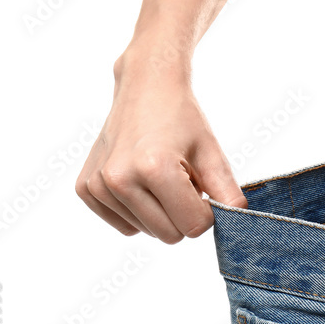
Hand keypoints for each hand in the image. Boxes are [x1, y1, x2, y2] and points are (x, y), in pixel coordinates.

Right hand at [75, 52, 247, 242]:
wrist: (145, 88)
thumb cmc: (182, 119)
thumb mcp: (211, 152)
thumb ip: (227, 191)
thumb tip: (239, 221)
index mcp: (154, 168)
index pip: (193, 227)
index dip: (206, 211)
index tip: (202, 187)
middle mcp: (119, 179)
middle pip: (169, 235)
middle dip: (183, 214)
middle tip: (182, 180)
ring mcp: (97, 185)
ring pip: (147, 232)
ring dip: (161, 212)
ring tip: (159, 176)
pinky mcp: (85, 189)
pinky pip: (124, 226)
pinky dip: (138, 212)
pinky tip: (139, 181)